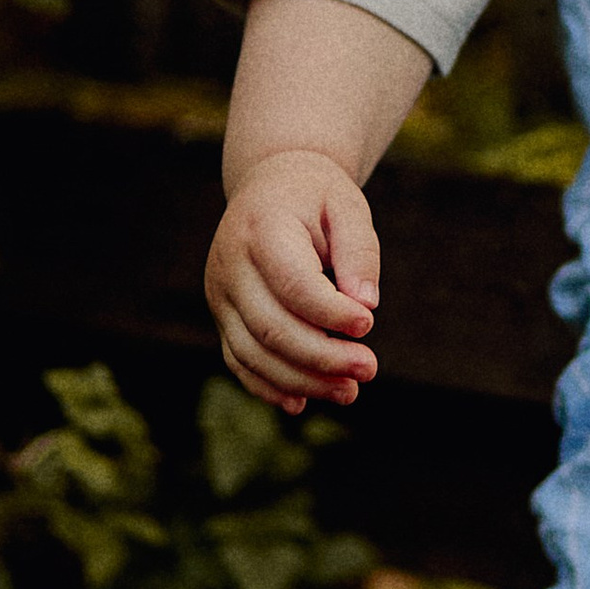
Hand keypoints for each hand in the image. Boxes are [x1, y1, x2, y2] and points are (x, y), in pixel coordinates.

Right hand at [206, 147, 381, 412]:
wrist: (270, 185)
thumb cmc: (316, 197)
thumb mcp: (348, 207)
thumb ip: (359, 252)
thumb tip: (365, 305)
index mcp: (262, 229)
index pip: (293, 284)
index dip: (331, 313)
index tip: (368, 325)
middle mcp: (230, 265)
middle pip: (272, 327)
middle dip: (322, 358)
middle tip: (369, 370)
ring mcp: (220, 294)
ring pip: (254, 353)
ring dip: (301, 381)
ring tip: (349, 392)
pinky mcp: (221, 316)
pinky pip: (239, 360)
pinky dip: (269, 386)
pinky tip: (303, 403)